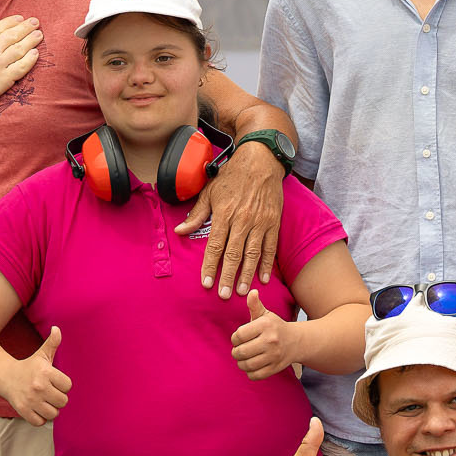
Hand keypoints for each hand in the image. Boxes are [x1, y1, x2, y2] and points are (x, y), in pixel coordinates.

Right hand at [0, 16, 42, 106]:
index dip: (11, 21)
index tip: (20, 18)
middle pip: (12, 35)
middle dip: (25, 27)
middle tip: (36, 22)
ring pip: (19, 49)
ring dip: (31, 40)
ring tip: (39, 35)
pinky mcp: (5, 79)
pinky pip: (21, 67)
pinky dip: (30, 60)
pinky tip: (36, 54)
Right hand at [4, 327, 70, 425]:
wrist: (4, 377)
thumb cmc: (28, 366)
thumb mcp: (41, 354)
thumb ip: (52, 343)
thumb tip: (57, 328)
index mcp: (45, 372)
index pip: (68, 386)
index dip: (63, 385)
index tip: (55, 382)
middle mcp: (38, 386)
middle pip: (63, 401)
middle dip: (58, 398)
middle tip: (49, 392)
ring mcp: (30, 400)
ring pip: (54, 414)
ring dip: (50, 409)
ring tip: (43, 401)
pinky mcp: (23, 410)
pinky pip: (41, 422)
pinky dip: (40, 418)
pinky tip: (36, 408)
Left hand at [178, 138, 283, 296]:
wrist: (261, 160)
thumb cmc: (233, 175)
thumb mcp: (210, 191)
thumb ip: (197, 214)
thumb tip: (181, 231)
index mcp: (224, 213)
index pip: (215, 245)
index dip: (210, 266)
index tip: (206, 283)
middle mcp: (243, 220)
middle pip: (234, 254)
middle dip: (228, 277)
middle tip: (224, 295)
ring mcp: (260, 222)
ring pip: (253, 254)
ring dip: (247, 275)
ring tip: (243, 292)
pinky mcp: (274, 222)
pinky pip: (270, 248)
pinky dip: (267, 264)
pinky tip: (263, 278)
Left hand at [230, 289, 295, 379]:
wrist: (296, 341)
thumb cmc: (275, 327)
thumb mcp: (266, 315)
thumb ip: (255, 305)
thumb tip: (252, 292)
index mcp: (265, 325)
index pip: (238, 335)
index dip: (235, 338)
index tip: (239, 338)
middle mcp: (270, 340)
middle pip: (241, 352)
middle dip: (236, 352)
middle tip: (238, 350)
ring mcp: (274, 355)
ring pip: (246, 365)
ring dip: (241, 363)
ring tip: (243, 359)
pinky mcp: (275, 367)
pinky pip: (255, 375)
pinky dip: (250, 373)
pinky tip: (252, 366)